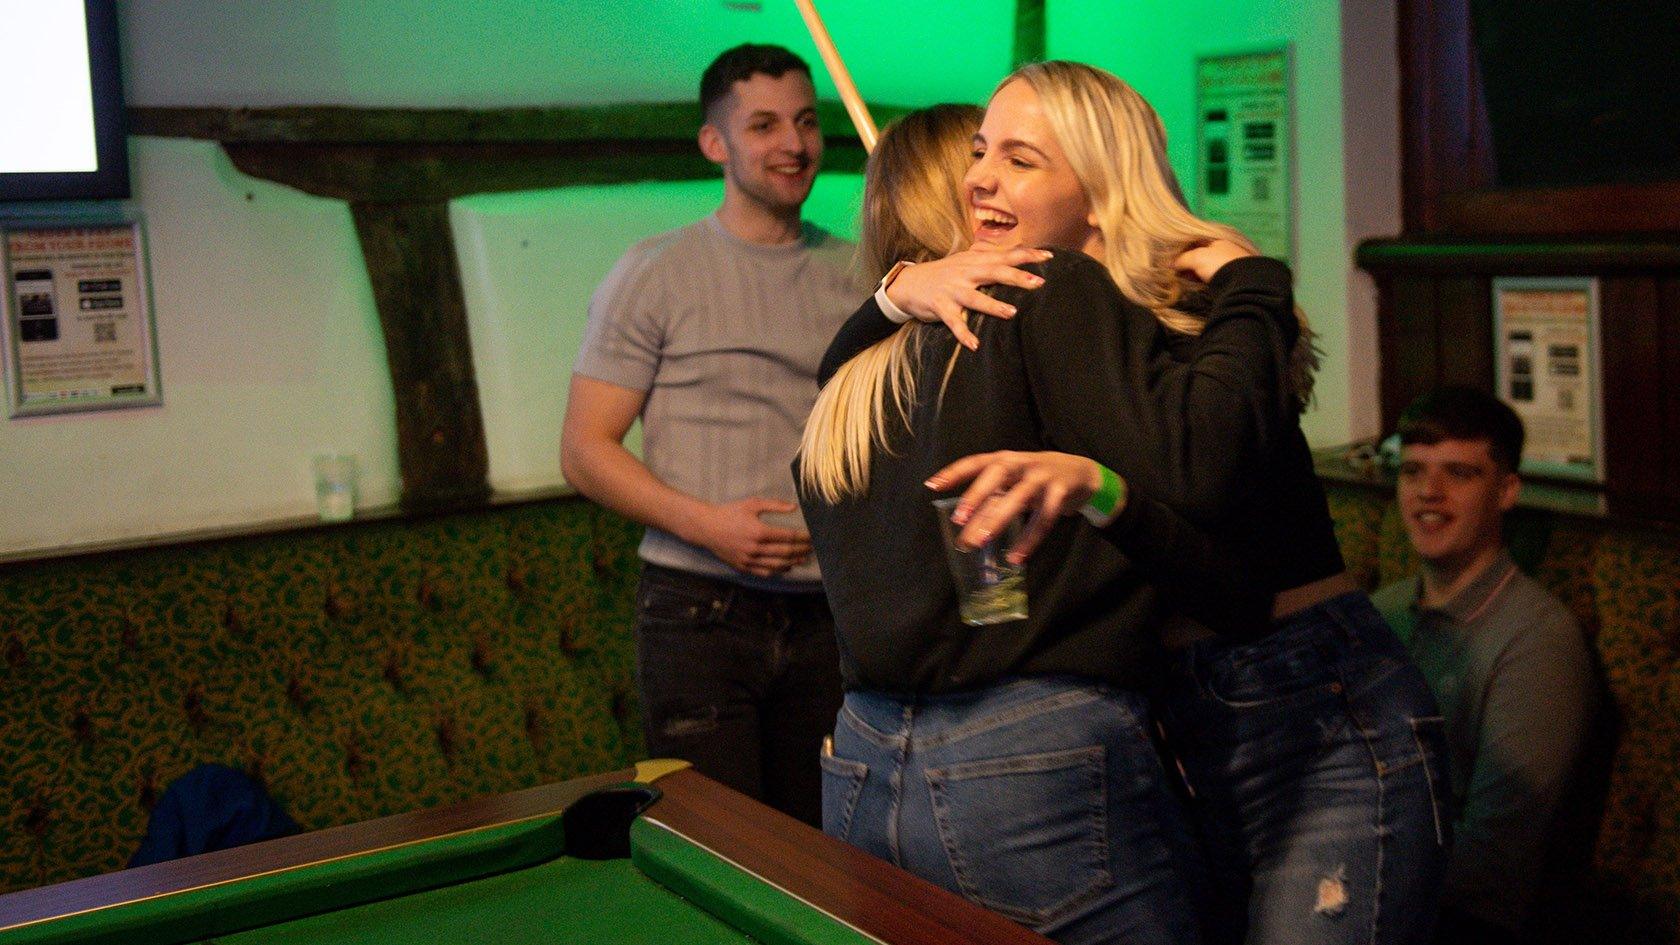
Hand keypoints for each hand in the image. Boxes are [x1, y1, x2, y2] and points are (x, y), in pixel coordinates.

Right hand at [693, 499, 811, 577]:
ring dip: (793, 562)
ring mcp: (749, 560)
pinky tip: (786, 567)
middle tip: (812, 549)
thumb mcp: (752, 504)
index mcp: (759, 531)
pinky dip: (777, 571)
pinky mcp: (743, 566)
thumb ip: (774, 505)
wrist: (706, 527)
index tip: (812, 537)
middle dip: (801, 550)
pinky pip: (764, 572)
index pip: (789, 537)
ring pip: (777, 565)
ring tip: (803, 559)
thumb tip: (794, 507)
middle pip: (786, 552)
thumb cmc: (730, 513)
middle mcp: (755, 548)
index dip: (803, 538)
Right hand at [886, 245, 1052, 349]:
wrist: (908, 283)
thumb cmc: (943, 273)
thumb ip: (988, 257)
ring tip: (1011, 312)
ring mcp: (952, 289)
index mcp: (974, 262)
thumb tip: (1018, 250)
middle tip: (1038, 282)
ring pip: (975, 297)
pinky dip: (963, 333)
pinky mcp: (940, 306)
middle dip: (1016, 277)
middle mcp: (965, 273)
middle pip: (993, 272)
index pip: (1004, 255)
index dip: (1026, 254)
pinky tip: (974, 345)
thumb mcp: (964, 261)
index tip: (1049, 256)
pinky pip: (953, 321)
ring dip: (993, 305)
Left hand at [925, 451, 1104, 563]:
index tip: (932, 485)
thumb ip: (991, 503)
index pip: (976, 462)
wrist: (1082, 474)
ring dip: (999, 519)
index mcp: (1006, 459)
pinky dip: (1030, 539)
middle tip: (959, 518)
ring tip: (981, 541)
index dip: (954, 472)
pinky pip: (1044, 518)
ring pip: (1019, 496)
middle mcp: (1022, 463)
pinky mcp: (1060, 492)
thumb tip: (964, 531)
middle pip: (997, 473)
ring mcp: (1043, 476)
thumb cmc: (1037, 480)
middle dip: (977, 494)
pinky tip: (1016, 557)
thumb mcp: (1014, 485)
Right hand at [1172, 239, 1254, 283]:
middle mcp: (1225, 250)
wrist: (1241, 281)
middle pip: (1202, 255)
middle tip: (1178, 272)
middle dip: (1190, 263)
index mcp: (1218, 241)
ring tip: (1186, 280)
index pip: (1197, 242)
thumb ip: (1182, 259)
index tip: (1175, 259)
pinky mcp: (1233, 277)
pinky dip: (1205, 280)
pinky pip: (1214, 276)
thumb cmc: (1217, 263)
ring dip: (1196, 273)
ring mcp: (1230, 264)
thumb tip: (1171, 264)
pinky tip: (1199, 285)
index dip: (1184, 250)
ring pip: (1208, 267)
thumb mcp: (1196, 258)